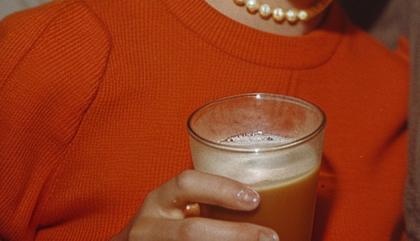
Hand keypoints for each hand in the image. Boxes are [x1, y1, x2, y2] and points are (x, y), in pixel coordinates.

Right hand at [109, 170, 275, 240]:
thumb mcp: (179, 208)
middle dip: (236, 235)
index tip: (256, 199)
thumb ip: (209, 203)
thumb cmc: (167, 226)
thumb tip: (266, 203)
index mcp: (159, 201)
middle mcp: (149, 227)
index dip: (222, 189)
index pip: (187, 184)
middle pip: (192, 232)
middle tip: (270, 237)